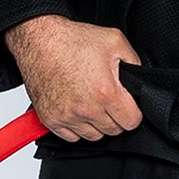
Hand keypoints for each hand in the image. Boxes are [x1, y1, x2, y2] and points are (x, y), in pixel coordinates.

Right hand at [5, 16, 143, 141]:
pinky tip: (76, 109)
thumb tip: (140, 80)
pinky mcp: (50, 120)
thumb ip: (134, 62)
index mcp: (106, 92)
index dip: (133, 112)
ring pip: (93, 136)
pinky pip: (71, 138)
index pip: (132, 122)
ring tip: (91, 103)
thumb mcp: (114, 40)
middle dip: (115, 117)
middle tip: (107, 99)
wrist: (39, 41)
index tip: (127, 105)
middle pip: (113, 131)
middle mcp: (86, 109)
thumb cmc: (71, 40)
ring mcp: (67, 116)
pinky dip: (76, 127)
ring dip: (96, 124)